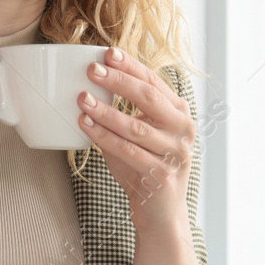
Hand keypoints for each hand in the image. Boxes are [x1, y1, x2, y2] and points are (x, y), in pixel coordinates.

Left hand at [78, 46, 193, 232]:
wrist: (161, 212)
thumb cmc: (146, 167)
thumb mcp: (142, 134)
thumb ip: (128, 112)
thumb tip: (94, 86)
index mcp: (179, 113)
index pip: (154, 82)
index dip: (131, 66)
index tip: (108, 53)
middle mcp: (183, 130)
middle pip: (149, 98)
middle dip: (118, 81)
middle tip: (92, 70)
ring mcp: (175, 153)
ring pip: (135, 126)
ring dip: (106, 111)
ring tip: (82, 99)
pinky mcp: (161, 174)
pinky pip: (127, 151)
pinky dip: (104, 137)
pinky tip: (87, 125)